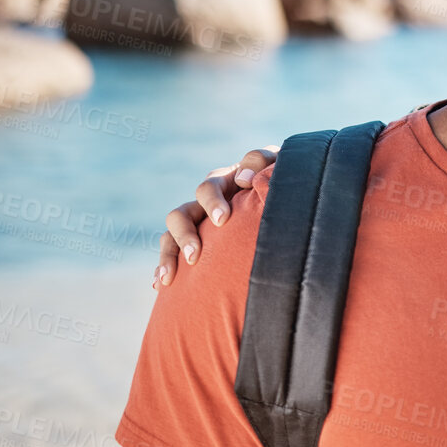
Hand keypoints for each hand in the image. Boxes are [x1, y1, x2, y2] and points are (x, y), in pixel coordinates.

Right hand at [152, 147, 278, 288]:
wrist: (285, 200)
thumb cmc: (280, 180)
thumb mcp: (276, 163)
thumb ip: (261, 161)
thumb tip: (243, 179)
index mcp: (223, 184)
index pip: (207, 189)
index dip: (212, 202)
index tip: (222, 220)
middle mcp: (205, 206)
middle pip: (181, 215)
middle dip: (185, 235)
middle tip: (196, 256)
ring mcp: (198, 225)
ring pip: (170, 236)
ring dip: (168, 255)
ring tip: (169, 278)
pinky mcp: (198, 244)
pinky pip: (172, 255)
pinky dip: (163, 268)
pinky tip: (161, 286)